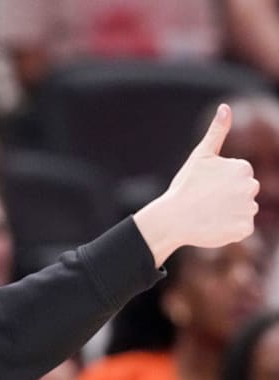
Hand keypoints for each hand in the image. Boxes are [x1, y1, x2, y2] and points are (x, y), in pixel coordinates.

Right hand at [134, 104, 259, 265]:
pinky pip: (242, 228)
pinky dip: (229, 229)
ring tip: (207, 213)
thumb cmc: (184, 185)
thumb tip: (225, 106)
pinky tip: (213, 225)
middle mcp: (251, 187)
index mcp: (242, 168)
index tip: (206, 186)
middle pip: (244, 192)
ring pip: (243, 210)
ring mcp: (249, 210)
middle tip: (206, 200)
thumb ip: (217, 131)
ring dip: (229, 213)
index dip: (221, 181)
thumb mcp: (200, 156)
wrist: (172, 218)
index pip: (240, 176)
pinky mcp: (245, 229)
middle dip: (228, 196)